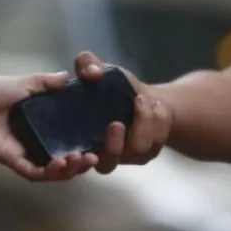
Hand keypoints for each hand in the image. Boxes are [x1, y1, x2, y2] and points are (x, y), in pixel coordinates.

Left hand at [0, 71, 98, 180]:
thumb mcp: (22, 83)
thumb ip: (45, 82)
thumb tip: (68, 77)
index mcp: (36, 121)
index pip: (64, 134)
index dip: (81, 138)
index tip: (97, 136)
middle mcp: (32, 138)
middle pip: (61, 155)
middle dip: (80, 160)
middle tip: (93, 156)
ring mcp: (22, 150)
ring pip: (50, 168)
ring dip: (68, 169)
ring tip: (80, 160)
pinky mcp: (11, 159)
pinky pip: (32, 172)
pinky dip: (47, 172)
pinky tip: (60, 164)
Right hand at [73, 51, 172, 173]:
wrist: (139, 95)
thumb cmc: (110, 86)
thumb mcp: (96, 68)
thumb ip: (87, 64)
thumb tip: (93, 74)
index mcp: (78, 140)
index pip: (72, 165)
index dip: (75, 164)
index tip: (78, 153)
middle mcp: (101, 155)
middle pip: (106, 166)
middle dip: (112, 147)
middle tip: (116, 123)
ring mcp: (128, 156)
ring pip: (138, 149)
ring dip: (143, 122)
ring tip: (142, 99)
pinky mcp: (148, 152)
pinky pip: (157, 141)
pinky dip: (158, 120)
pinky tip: (156, 104)